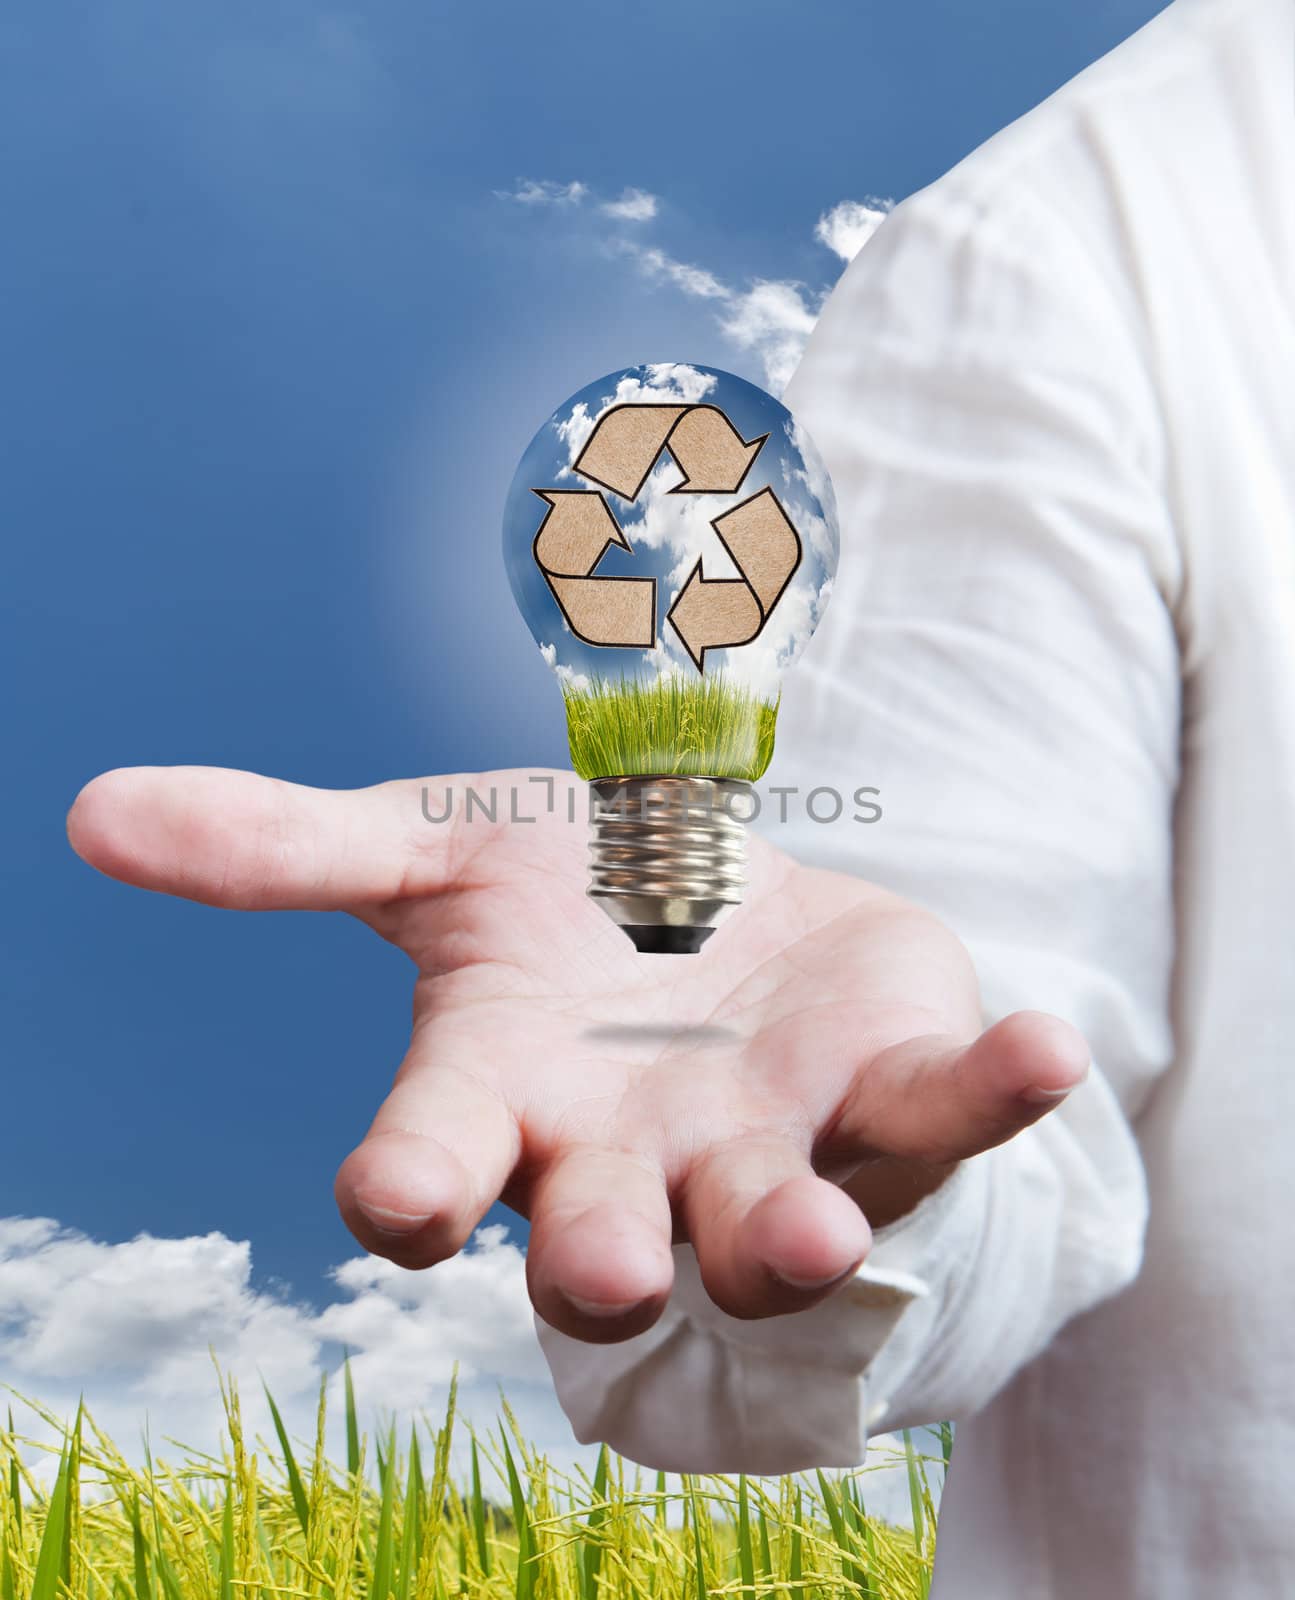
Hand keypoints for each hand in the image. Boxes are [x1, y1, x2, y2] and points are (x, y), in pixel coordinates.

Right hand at [67, 765, 1088, 1342]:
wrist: (718, 908)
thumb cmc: (558, 906)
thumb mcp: (427, 856)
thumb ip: (280, 848)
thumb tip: (88, 810)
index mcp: (502, 1102)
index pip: (433, 1171)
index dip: (413, 1190)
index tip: (399, 1196)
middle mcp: (627, 1157)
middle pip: (606, 1240)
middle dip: (610, 1258)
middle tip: (618, 1266)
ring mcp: (766, 1142)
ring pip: (774, 1219)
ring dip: (792, 1228)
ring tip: (817, 1228)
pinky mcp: (884, 1097)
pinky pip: (942, 1112)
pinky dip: (991, 1087)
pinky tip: (1043, 1045)